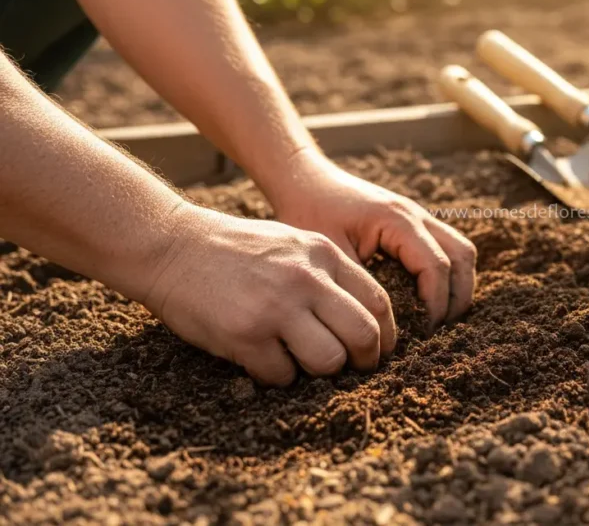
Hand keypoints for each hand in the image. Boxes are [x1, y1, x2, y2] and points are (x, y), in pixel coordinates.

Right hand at [143, 203, 395, 385]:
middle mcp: (306, 279)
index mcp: (323, 255)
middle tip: (353, 369)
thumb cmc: (235, 250)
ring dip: (320, 372)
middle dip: (365, 361)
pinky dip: (276, 376)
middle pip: (364, 335)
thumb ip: (328, 274)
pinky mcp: (245, 335)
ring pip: (329, 360)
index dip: (385, 334)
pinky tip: (262, 361)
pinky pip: (281, 375)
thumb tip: (366, 319)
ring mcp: (276, 308)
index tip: (377, 350)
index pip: (378, 301)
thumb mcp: (292, 244)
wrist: (172, 245)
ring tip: (301, 362)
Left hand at [270, 149, 476, 331]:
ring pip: (462, 251)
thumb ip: (362, 286)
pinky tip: (426, 300)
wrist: (305, 180)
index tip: (422, 333)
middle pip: (463, 257)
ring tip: (436, 319)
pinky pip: (447, 248)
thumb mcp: (332, 255)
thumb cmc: (311, 213)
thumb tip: (383, 325)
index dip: (435, 304)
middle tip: (436, 330)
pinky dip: (447, 275)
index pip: (436, 266)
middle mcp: (417, 215)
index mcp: (398, 221)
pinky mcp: (415, 223)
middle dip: (456, 298)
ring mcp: (420, 216)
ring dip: (457, 286)